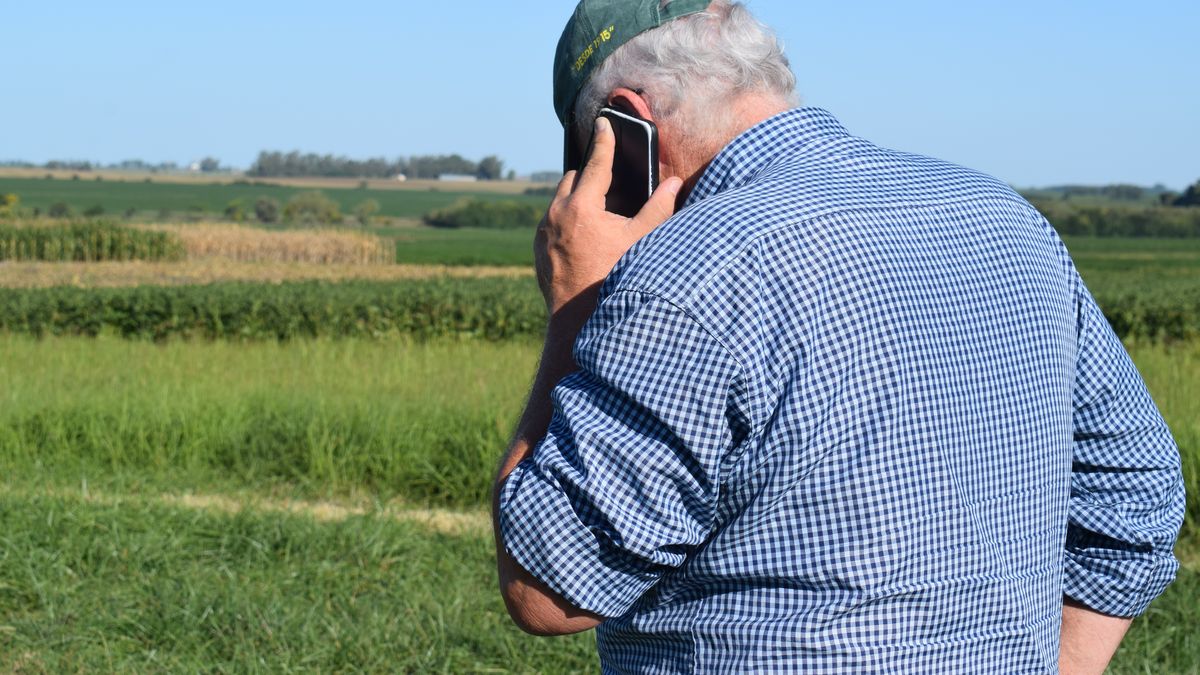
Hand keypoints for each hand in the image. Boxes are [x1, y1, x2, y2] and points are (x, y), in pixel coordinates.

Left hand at [534, 117, 681, 323]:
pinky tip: (584, 234)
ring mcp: (543, 232)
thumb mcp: (640, 242)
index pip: (595, 163)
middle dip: (590, 173)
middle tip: (608, 177)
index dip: (604, 140)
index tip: (604, 122)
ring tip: (598, 208)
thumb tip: (674, 184)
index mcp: (581, 208)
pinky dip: (567, 219)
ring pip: (559, 200)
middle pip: (572, 178)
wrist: (577, 320)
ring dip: (577, 197)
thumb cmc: (612, 280)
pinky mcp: (538, 248)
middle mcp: (556, 215)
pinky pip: (552, 222)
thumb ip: (658, 209)